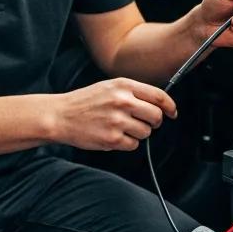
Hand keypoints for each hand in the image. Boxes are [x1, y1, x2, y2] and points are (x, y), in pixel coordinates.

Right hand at [51, 78, 176, 151]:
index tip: (172, 113)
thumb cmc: (85, 102)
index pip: (158, 96)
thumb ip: (133, 92)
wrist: (60, 115)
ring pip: (146, 132)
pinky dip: (127, 143)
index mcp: (124, 86)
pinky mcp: (111, 138)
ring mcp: (117, 120)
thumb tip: (159, 104)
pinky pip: (133, 145)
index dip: (170, 106)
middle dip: (154, 122)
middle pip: (156, 116)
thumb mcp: (110, 87)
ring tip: (122, 128)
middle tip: (145, 123)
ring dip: (138, 133)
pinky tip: (114, 136)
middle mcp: (122, 101)